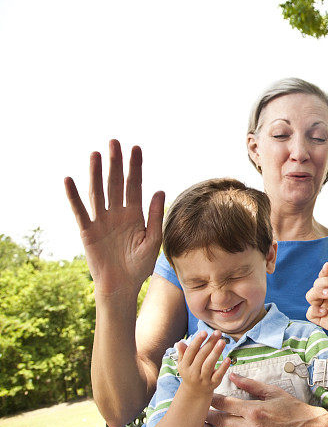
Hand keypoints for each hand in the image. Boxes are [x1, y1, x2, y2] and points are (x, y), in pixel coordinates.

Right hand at [64, 140, 164, 297]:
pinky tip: (69, 180)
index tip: (136, 148)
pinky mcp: (88, 231)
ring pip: (98, 192)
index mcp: (135, 214)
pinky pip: (80, 210)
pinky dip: (74, 195)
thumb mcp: (153, 240)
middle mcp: (117, 213)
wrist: (122, 285)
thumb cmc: (139, 265)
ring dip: (96, 173)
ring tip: (96, 154)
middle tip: (114, 141)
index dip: (135, 167)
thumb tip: (159, 190)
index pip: (135, 184)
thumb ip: (154, 216)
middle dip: (116, 163)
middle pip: (116, 183)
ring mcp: (101, 220)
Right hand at [175, 331, 228, 395]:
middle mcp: (192, 373)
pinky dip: (223, 367)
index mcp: (184, 365)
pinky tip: (228, 359)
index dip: (197, 341)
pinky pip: (218, 375)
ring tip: (222, 342)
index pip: (191, 351)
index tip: (204, 332)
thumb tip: (180, 343)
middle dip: (209, 343)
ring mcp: (203, 379)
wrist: (195, 392)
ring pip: (209, 365)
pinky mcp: (212, 384)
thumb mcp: (184, 364)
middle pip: (201, 356)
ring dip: (216, 353)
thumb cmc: (190, 372)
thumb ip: (183, 353)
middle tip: (217, 333)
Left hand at [203, 372, 327, 426]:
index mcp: (255, 409)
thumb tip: (233, 375)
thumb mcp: (273, 392)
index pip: (225, 403)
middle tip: (202, 412)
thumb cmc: (293, 409)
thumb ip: (250, 384)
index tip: (207, 397)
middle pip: (221, 421)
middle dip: (209, 416)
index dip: (213, 400)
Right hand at [305, 262, 327, 337]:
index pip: (325, 275)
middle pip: (317, 284)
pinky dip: (313, 310)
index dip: (325, 271)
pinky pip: (310, 314)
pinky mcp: (325, 319)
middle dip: (324, 280)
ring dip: (316, 292)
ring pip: (311, 296)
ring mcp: (327, 306)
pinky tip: (325, 310)